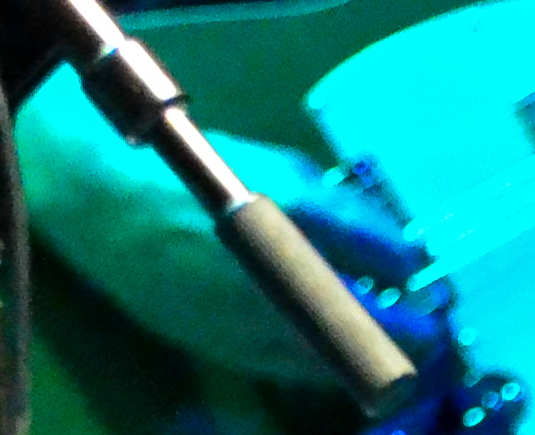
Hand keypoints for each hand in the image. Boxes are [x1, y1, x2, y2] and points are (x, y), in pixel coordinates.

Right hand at [15, 67, 447, 393]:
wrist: (97, 198)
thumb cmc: (189, 168)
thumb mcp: (270, 164)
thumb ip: (333, 202)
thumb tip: (389, 239)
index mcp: (289, 211)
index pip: (383, 253)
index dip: (415, 266)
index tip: (430, 274)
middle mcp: (271, 270)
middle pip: (372, 323)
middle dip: (415, 331)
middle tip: (437, 331)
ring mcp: (245, 316)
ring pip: (335, 359)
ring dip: (374, 356)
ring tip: (398, 351)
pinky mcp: (221, 344)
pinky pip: (292, 369)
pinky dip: (323, 365)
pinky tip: (336, 354)